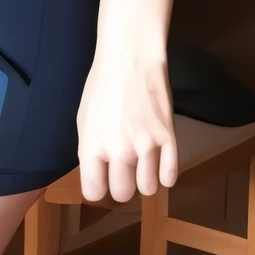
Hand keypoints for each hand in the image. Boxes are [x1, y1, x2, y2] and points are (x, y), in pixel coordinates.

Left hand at [76, 49, 178, 202]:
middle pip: (122, 194)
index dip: (99, 188)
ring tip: (142, 165)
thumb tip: (98, 174)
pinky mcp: (169, 138)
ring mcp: (146, 146)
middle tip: (124, 170)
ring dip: (144, 180)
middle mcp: (118, 151)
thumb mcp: (84, 120)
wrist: (130, 60)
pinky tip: (160, 164)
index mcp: (92, 147)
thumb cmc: (102, 86)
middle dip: (122, 186)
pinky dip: (165, 175)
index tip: (103, 180)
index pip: (94, 192)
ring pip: (148, 189)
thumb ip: (90, 150)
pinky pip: (170, 176)